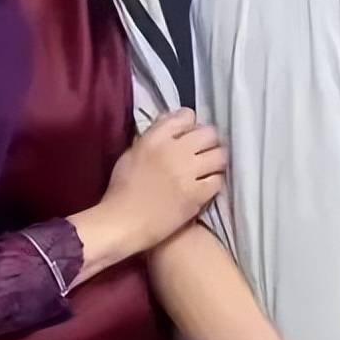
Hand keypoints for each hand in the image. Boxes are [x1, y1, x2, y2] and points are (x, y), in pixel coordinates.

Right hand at [103, 109, 224, 250]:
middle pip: (208, 133)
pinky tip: (206, 186)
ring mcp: (187, 173)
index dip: (190, 124)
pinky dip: (214, 181)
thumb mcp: (131, 154)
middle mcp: (174, 150)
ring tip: (208, 168)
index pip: (186, 116)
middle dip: (208, 141)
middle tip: (203, 152)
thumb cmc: (121, 190)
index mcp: (155, 138)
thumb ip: (152, 138)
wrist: (122, 223)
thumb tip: (170, 127)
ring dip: (215, 160)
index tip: (188, 134)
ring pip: (219, 155)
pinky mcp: (196, 194)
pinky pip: (217, 180)